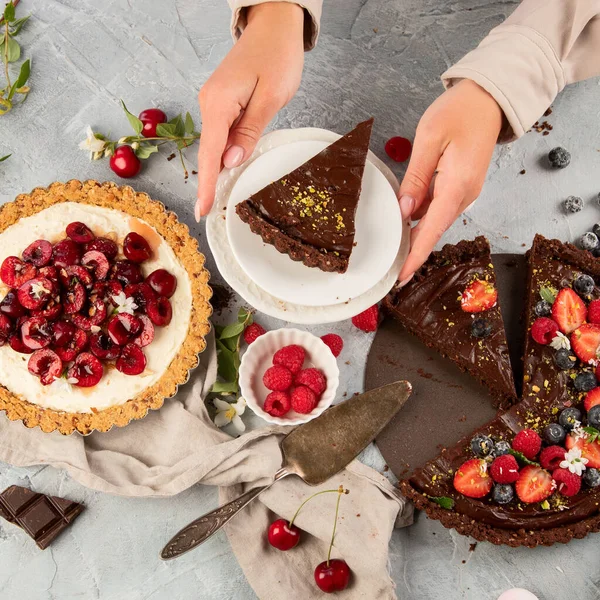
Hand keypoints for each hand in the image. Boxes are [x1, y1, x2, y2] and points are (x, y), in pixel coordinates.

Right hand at [195, 2, 304, 219]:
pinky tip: (227, 171)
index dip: (207, 184)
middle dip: (209, 182)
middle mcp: (210, 103)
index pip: (211, 152)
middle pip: (208, 151)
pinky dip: (223, 154)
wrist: (274, 24)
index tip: (202, 209)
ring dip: (216, 170)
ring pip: (213, 144)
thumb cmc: (277, 55)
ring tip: (217, 200)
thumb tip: (230, 162)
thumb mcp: (270, 97)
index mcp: (219, 102)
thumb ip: (250, 131)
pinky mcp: (222, 102)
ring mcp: (213, 102)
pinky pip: (220, 134)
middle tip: (208, 213)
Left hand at [397, 79, 503, 283]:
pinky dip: (422, 217)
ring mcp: (465, 192)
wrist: (489, 99)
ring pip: (435, 220)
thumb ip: (416, 178)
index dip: (415, 254)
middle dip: (413, 250)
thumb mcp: (429, 139)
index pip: (432, 229)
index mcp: (457, 185)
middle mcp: (465, 195)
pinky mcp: (462, 187)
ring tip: (394, 247)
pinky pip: (439, 208)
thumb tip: (405, 210)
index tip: (402, 275)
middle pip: (434, 229)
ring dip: (416, 234)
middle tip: (391, 268)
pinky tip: (406, 220)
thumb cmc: (460, 111)